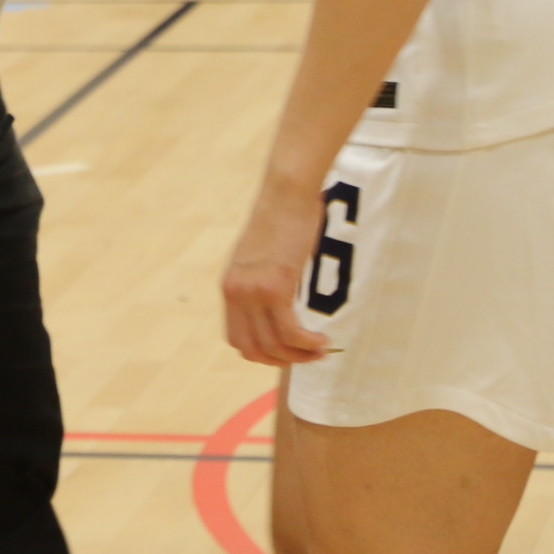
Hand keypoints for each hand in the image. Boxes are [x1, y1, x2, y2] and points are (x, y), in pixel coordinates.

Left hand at [220, 178, 330, 366]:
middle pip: (254, 350)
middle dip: (283, 361)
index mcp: (230, 286)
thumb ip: (264, 282)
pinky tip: (322, 341)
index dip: (263, 354)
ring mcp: (253, 291)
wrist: (287, 193)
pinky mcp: (275, 286)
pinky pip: (290, 332)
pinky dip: (307, 343)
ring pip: (274, 345)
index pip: (237, 340)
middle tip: (309, 356)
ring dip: (300, 355)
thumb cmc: (283, 219)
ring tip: (321, 349)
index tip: (289, 351)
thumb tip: (283, 307)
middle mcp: (236, 292)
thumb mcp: (264, 257)